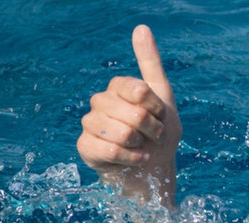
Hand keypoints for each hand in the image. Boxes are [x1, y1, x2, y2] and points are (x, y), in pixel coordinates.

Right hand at [76, 25, 181, 206]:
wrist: (154, 170)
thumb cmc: (159, 135)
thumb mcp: (164, 98)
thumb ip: (151, 64)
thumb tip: (141, 27)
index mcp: (118, 88)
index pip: (137, 89)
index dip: (155, 107)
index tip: (160, 115)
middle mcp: (100, 102)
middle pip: (132, 112)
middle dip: (152, 129)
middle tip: (154, 136)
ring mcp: (90, 124)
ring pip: (119, 131)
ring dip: (141, 144)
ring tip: (143, 148)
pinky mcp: (85, 147)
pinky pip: (108, 149)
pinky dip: (129, 158)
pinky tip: (134, 159)